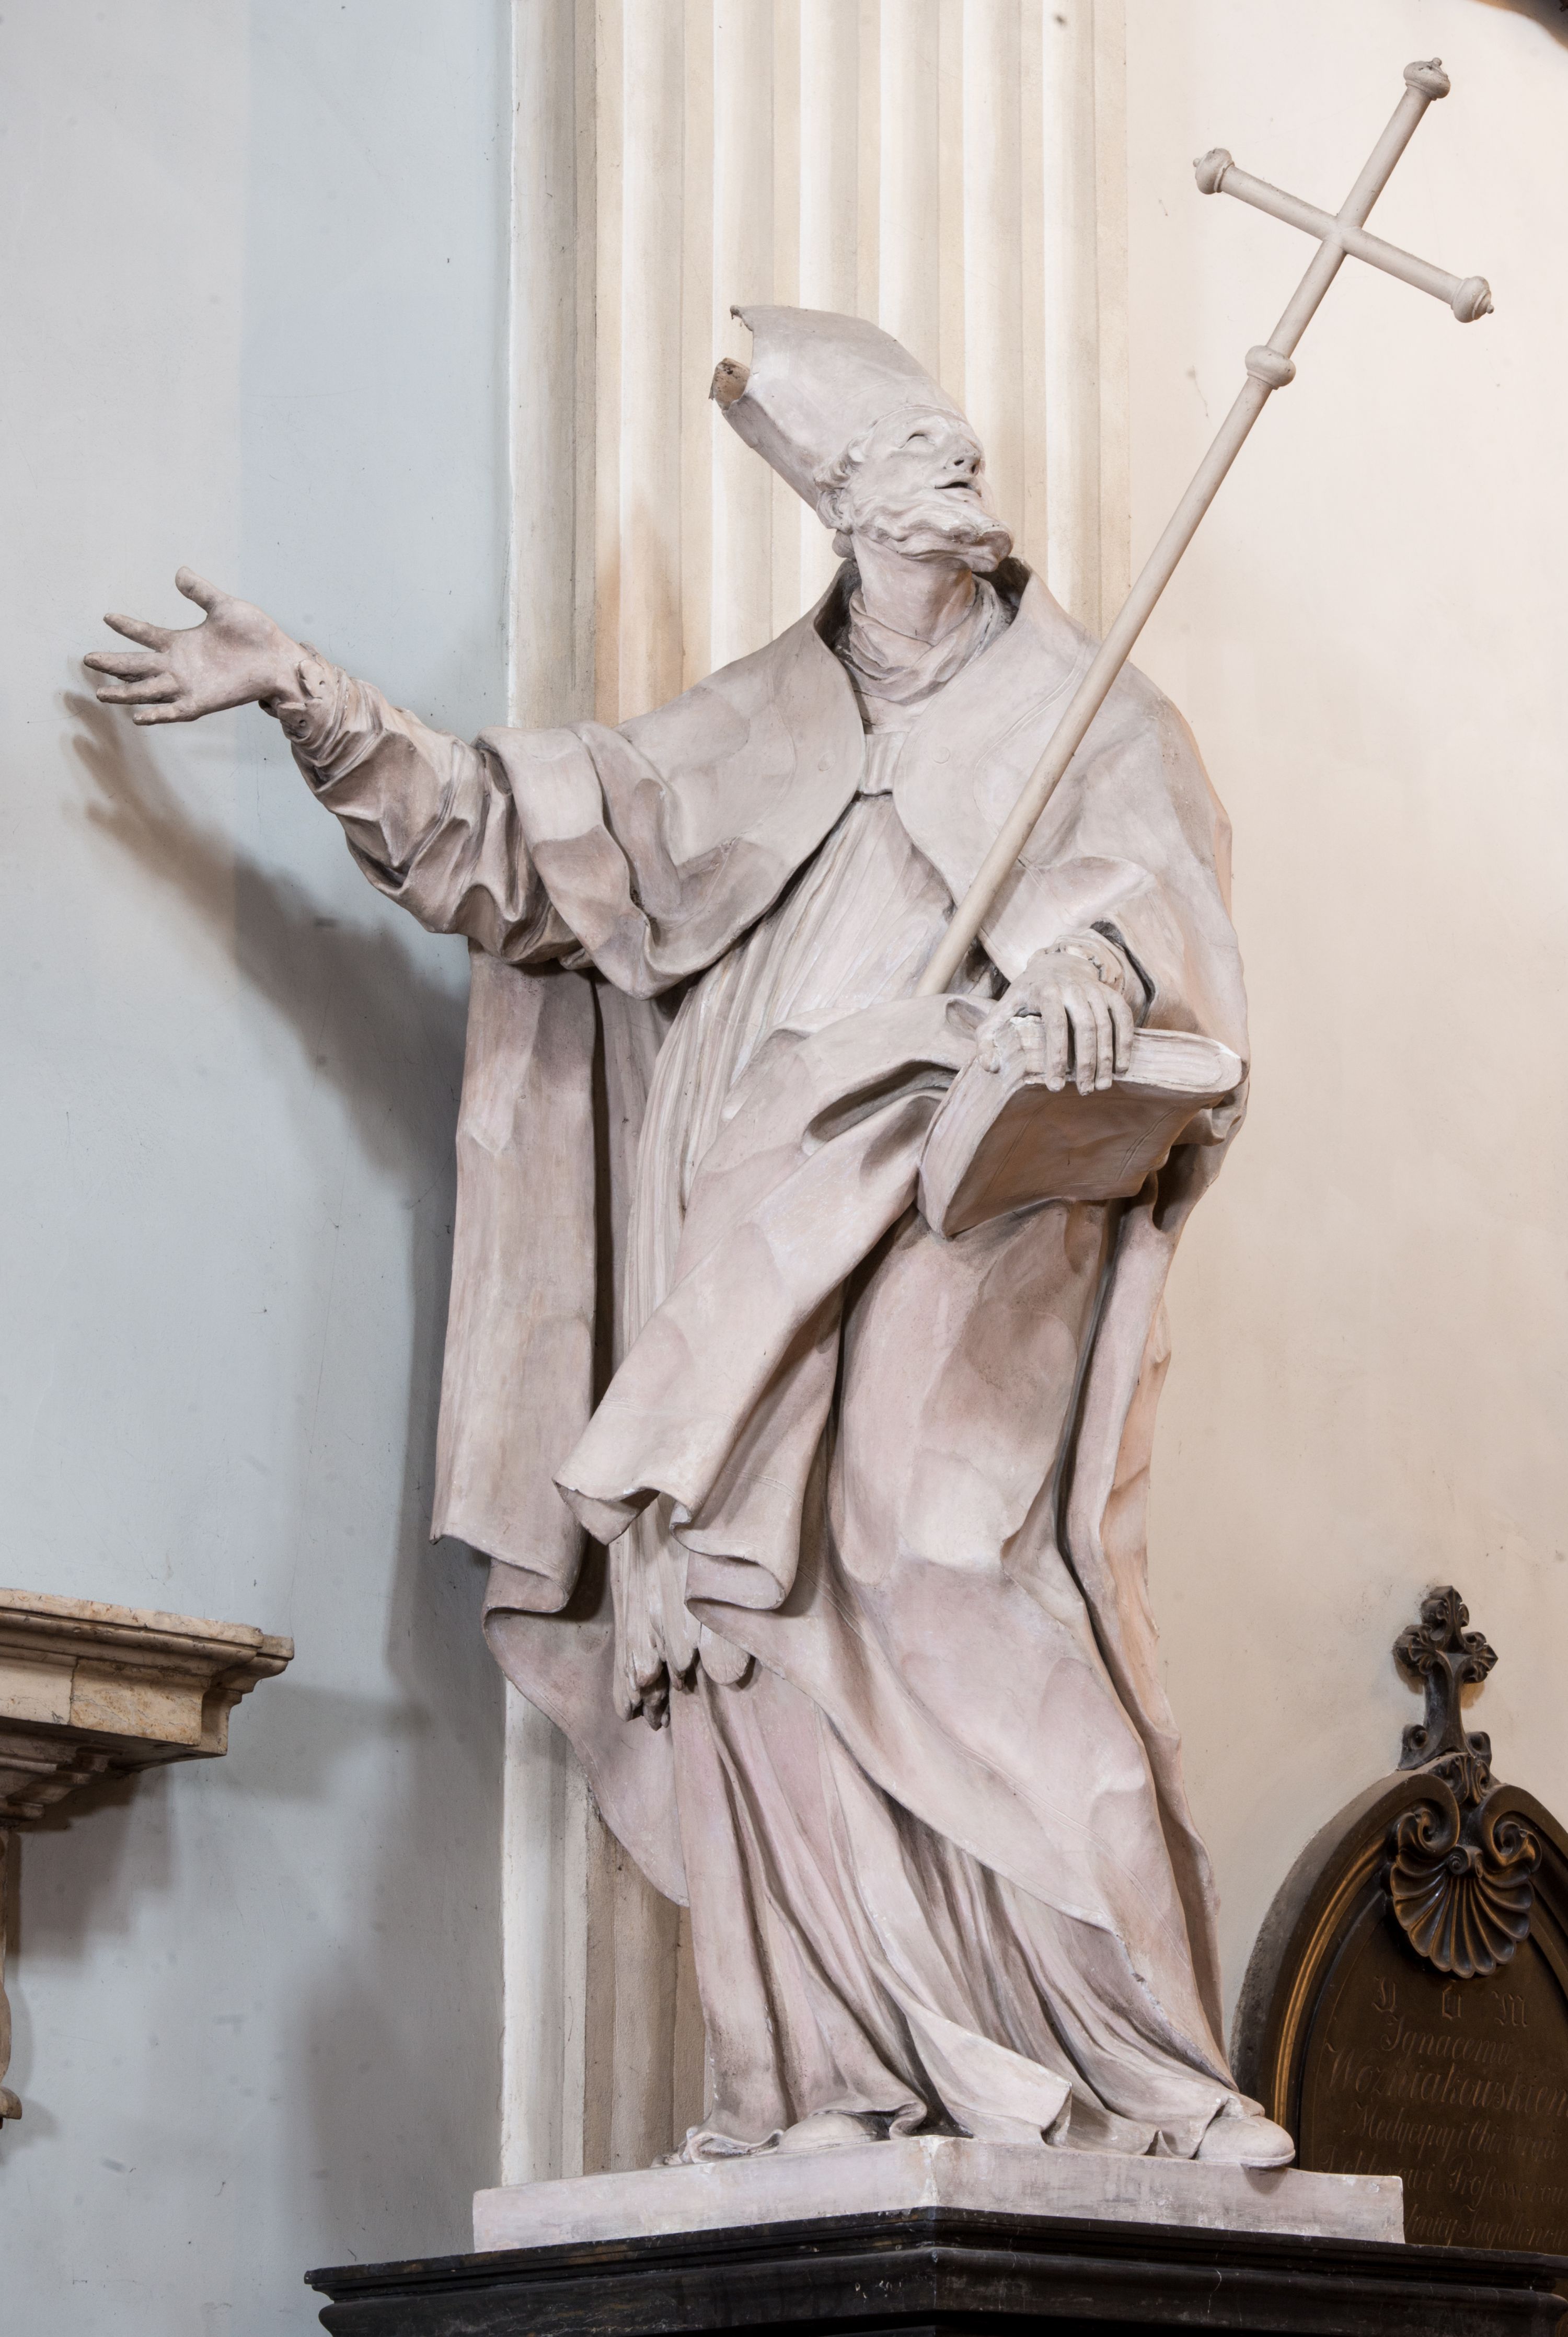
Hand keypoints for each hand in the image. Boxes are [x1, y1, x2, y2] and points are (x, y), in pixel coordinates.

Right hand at [83, 568, 300, 724]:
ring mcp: (188, 686)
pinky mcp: (201, 702)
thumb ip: (200, 593)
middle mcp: (179, 666)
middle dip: (113, 663)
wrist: (279, 660)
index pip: (146, 634)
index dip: (127, 627)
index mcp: (182, 642)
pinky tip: (138, 717)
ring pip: (147, 691)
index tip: (107, 616)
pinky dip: (156, 714)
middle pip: (137, 665)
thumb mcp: (225, 607)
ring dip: (124, 692)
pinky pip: (173, 711)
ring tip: (100, 692)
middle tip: (87, 659)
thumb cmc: (256, 634)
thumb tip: (179, 571)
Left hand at [975, 948, 1133, 1093]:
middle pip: (1086, 1027)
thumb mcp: (1002, 1010)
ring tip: (1102, 1085)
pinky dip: (1125, 1041)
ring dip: (1107, 1058)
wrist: (1055, 964)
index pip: (1055, 1025)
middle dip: (1087, 1062)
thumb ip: (988, 1037)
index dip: (1056, 1057)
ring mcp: (1095, 990)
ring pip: (1106, 1025)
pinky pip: (1123, 1017)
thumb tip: (990, 1066)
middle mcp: (1073, 988)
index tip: (1055, 1086)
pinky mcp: (1111, 993)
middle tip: (1085, 1091)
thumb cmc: (1026, 995)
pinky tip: (1122, 1067)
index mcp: (1046, 991)